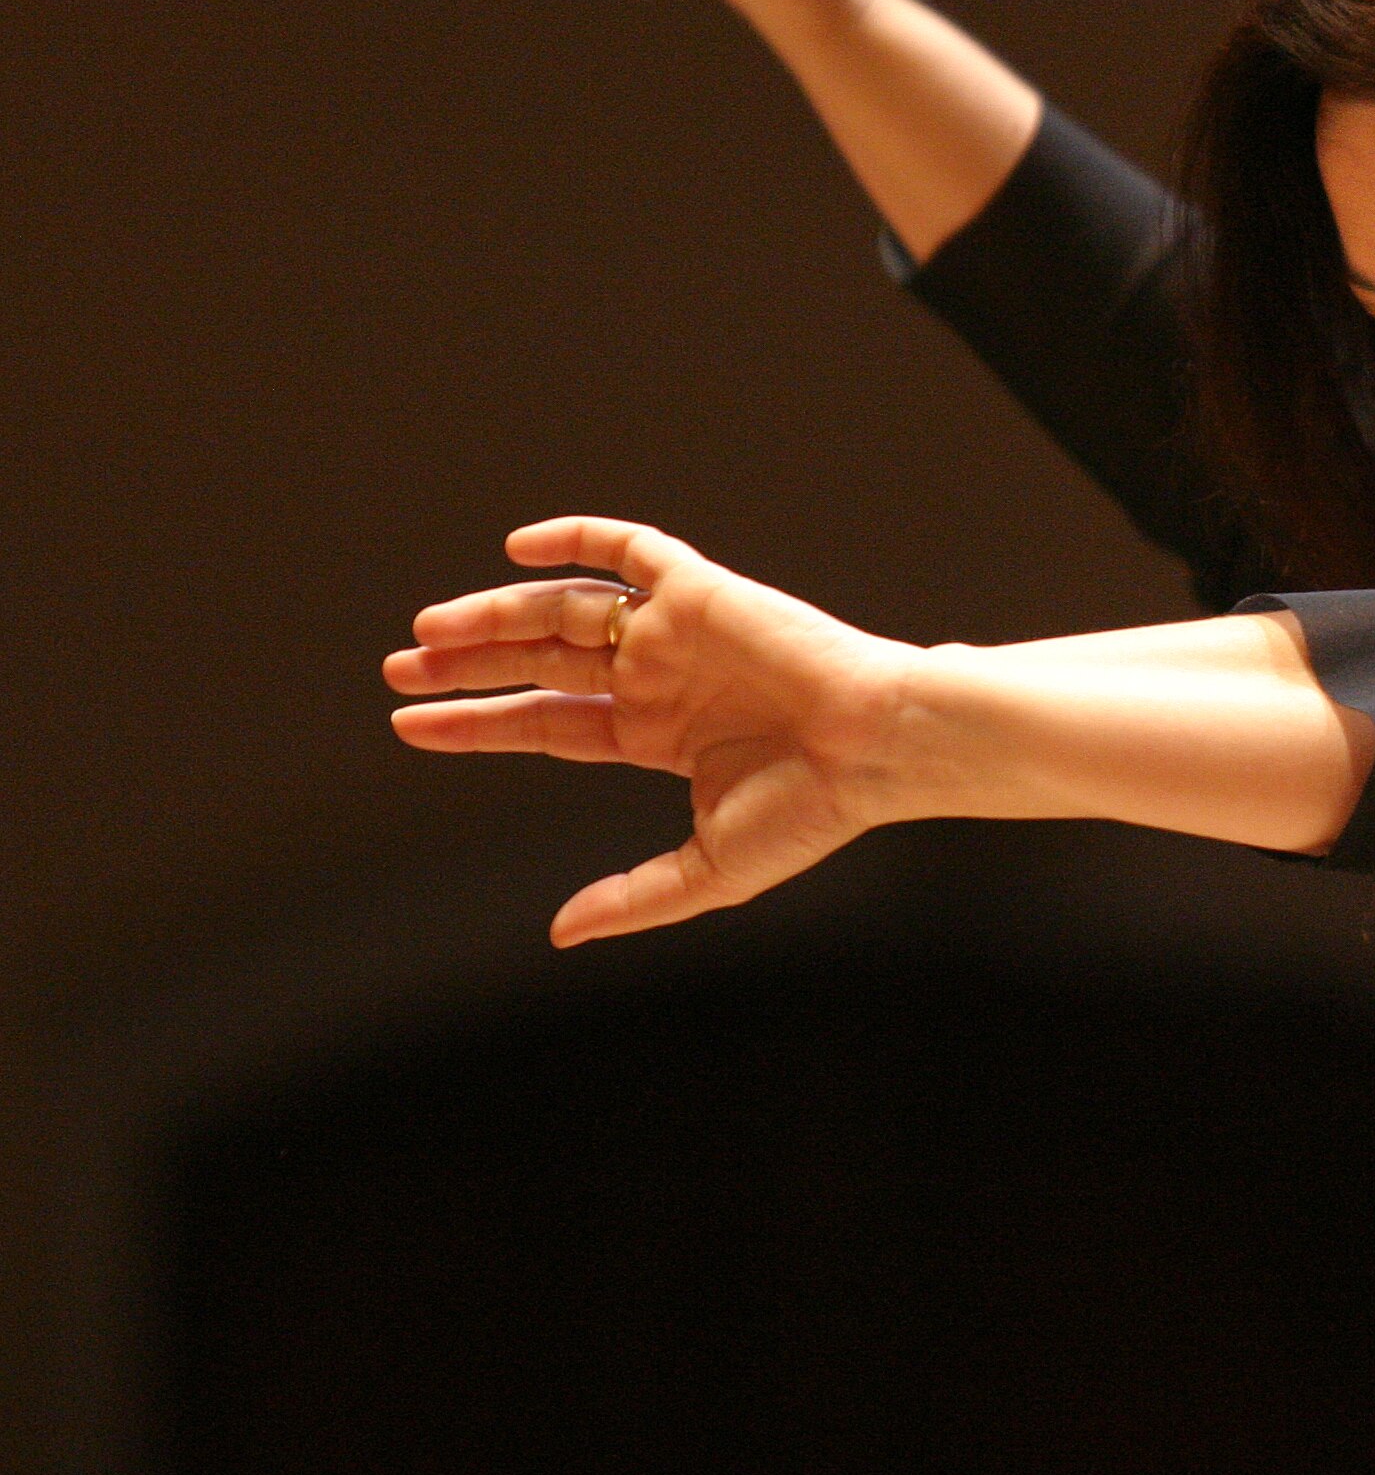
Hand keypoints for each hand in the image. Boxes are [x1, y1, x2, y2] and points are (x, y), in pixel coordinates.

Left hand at [385, 518, 917, 946]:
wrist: (876, 744)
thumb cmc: (811, 811)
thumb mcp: (709, 870)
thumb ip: (633, 896)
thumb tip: (559, 934)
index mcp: (655, 735)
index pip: (545, 724)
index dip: (476, 724)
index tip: (409, 723)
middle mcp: (657, 678)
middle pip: (539, 663)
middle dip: (468, 665)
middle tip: (398, 668)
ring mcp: (677, 631)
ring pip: (566, 611)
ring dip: (496, 615)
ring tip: (430, 629)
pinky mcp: (702, 590)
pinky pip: (631, 550)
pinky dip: (577, 539)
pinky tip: (516, 548)